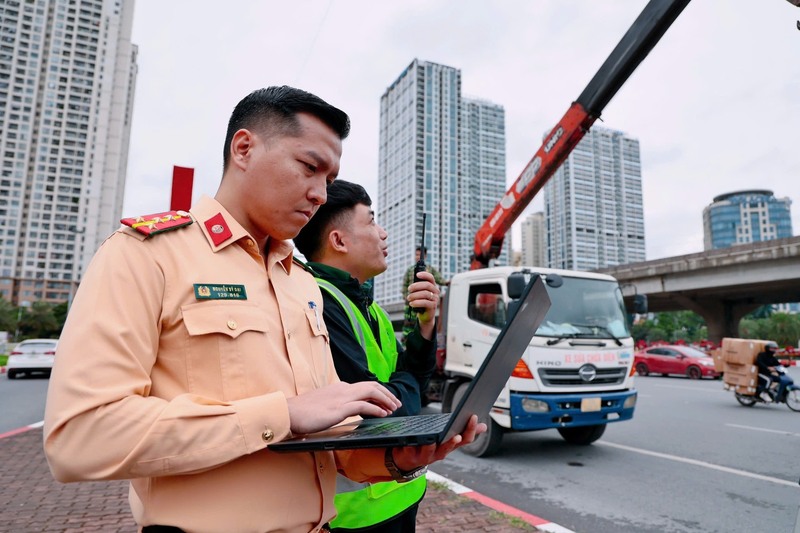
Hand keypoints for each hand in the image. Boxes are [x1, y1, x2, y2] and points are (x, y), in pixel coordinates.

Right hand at [286, 381, 400, 434]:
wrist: (288, 413)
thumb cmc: (302, 412)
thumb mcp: (322, 406)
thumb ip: (335, 406)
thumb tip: (343, 412)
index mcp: (339, 387)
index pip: (364, 386)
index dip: (378, 393)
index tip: (386, 402)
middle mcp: (342, 389)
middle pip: (372, 386)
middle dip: (387, 394)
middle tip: (396, 403)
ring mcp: (342, 397)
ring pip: (372, 392)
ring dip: (386, 399)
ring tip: (394, 407)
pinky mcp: (340, 408)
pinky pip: (364, 405)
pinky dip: (376, 408)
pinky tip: (383, 414)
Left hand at [390, 415, 486, 471]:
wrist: (407, 460)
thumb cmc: (430, 445)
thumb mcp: (447, 438)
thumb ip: (464, 432)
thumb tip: (484, 426)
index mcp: (450, 446)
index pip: (465, 439)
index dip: (470, 429)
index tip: (474, 416)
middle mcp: (440, 453)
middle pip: (449, 446)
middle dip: (454, 440)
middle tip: (458, 434)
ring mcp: (426, 456)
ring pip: (430, 451)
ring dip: (431, 445)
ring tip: (432, 439)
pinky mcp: (411, 456)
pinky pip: (410, 450)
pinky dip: (410, 446)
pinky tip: (410, 441)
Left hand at [405, 270, 439, 338]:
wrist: (425, 315)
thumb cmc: (421, 302)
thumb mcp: (419, 294)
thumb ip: (417, 288)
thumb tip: (411, 285)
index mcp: (432, 286)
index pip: (430, 278)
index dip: (424, 275)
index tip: (417, 274)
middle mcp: (435, 291)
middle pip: (427, 285)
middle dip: (416, 286)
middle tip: (409, 289)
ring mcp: (435, 299)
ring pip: (425, 294)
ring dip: (414, 295)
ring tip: (408, 298)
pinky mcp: (433, 306)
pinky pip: (425, 302)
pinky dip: (416, 302)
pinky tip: (411, 304)